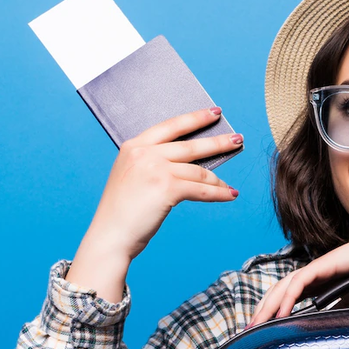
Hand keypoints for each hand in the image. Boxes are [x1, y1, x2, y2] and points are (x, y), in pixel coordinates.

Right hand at [67, 107, 240, 295]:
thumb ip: (151, 163)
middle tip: (238, 139)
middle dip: (218, 142)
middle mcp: (144, 153)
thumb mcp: (131, 176)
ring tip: (230, 185)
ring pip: (199, 170)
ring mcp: (156, 169)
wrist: (110, 235)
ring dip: (218, 179)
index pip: (171, 126)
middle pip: (190, 145)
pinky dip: (218, 194)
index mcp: (133, 146)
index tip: (214, 113)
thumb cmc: (121, 212)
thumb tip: (189, 163)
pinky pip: (201, 189)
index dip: (195, 118)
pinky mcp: (167, 188)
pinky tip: (230, 195)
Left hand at [247, 223, 348, 326]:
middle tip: (246, 332)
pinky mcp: (324, 265)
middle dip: (261, 312)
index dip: (271, 312)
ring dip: (267, 306)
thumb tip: (327, 328)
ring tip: (256, 326)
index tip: (261, 332)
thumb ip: (340, 311)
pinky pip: (299, 283)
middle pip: (278, 292)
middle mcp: (313, 273)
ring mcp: (317, 267)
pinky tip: (280, 314)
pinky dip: (287, 299)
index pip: (286, 297)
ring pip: (282, 287)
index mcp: (318, 282)